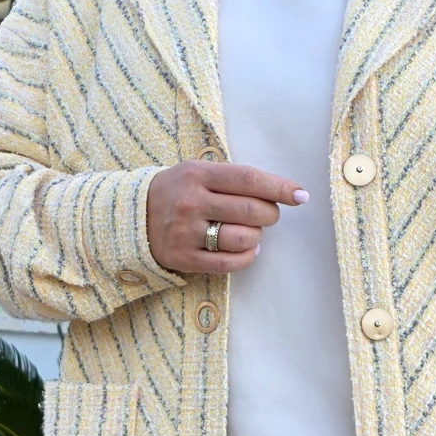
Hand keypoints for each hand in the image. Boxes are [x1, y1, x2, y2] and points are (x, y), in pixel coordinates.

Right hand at [146, 161, 305, 277]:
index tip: (301, 195)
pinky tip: (246, 249)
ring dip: (256, 236)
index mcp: (198, 174)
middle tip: (267, 214)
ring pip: (243, 238)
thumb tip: (281, 193)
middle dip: (270, 214)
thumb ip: (234, 179)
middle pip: (250, 210)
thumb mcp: (198, 172)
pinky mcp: (184, 258)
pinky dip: (246, 257)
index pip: (248, 179)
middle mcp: (191, 202)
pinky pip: (229, 263)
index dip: (279, 188)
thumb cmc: (178, 191)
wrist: (133, 217)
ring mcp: (186, 232)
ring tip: (249, 231)